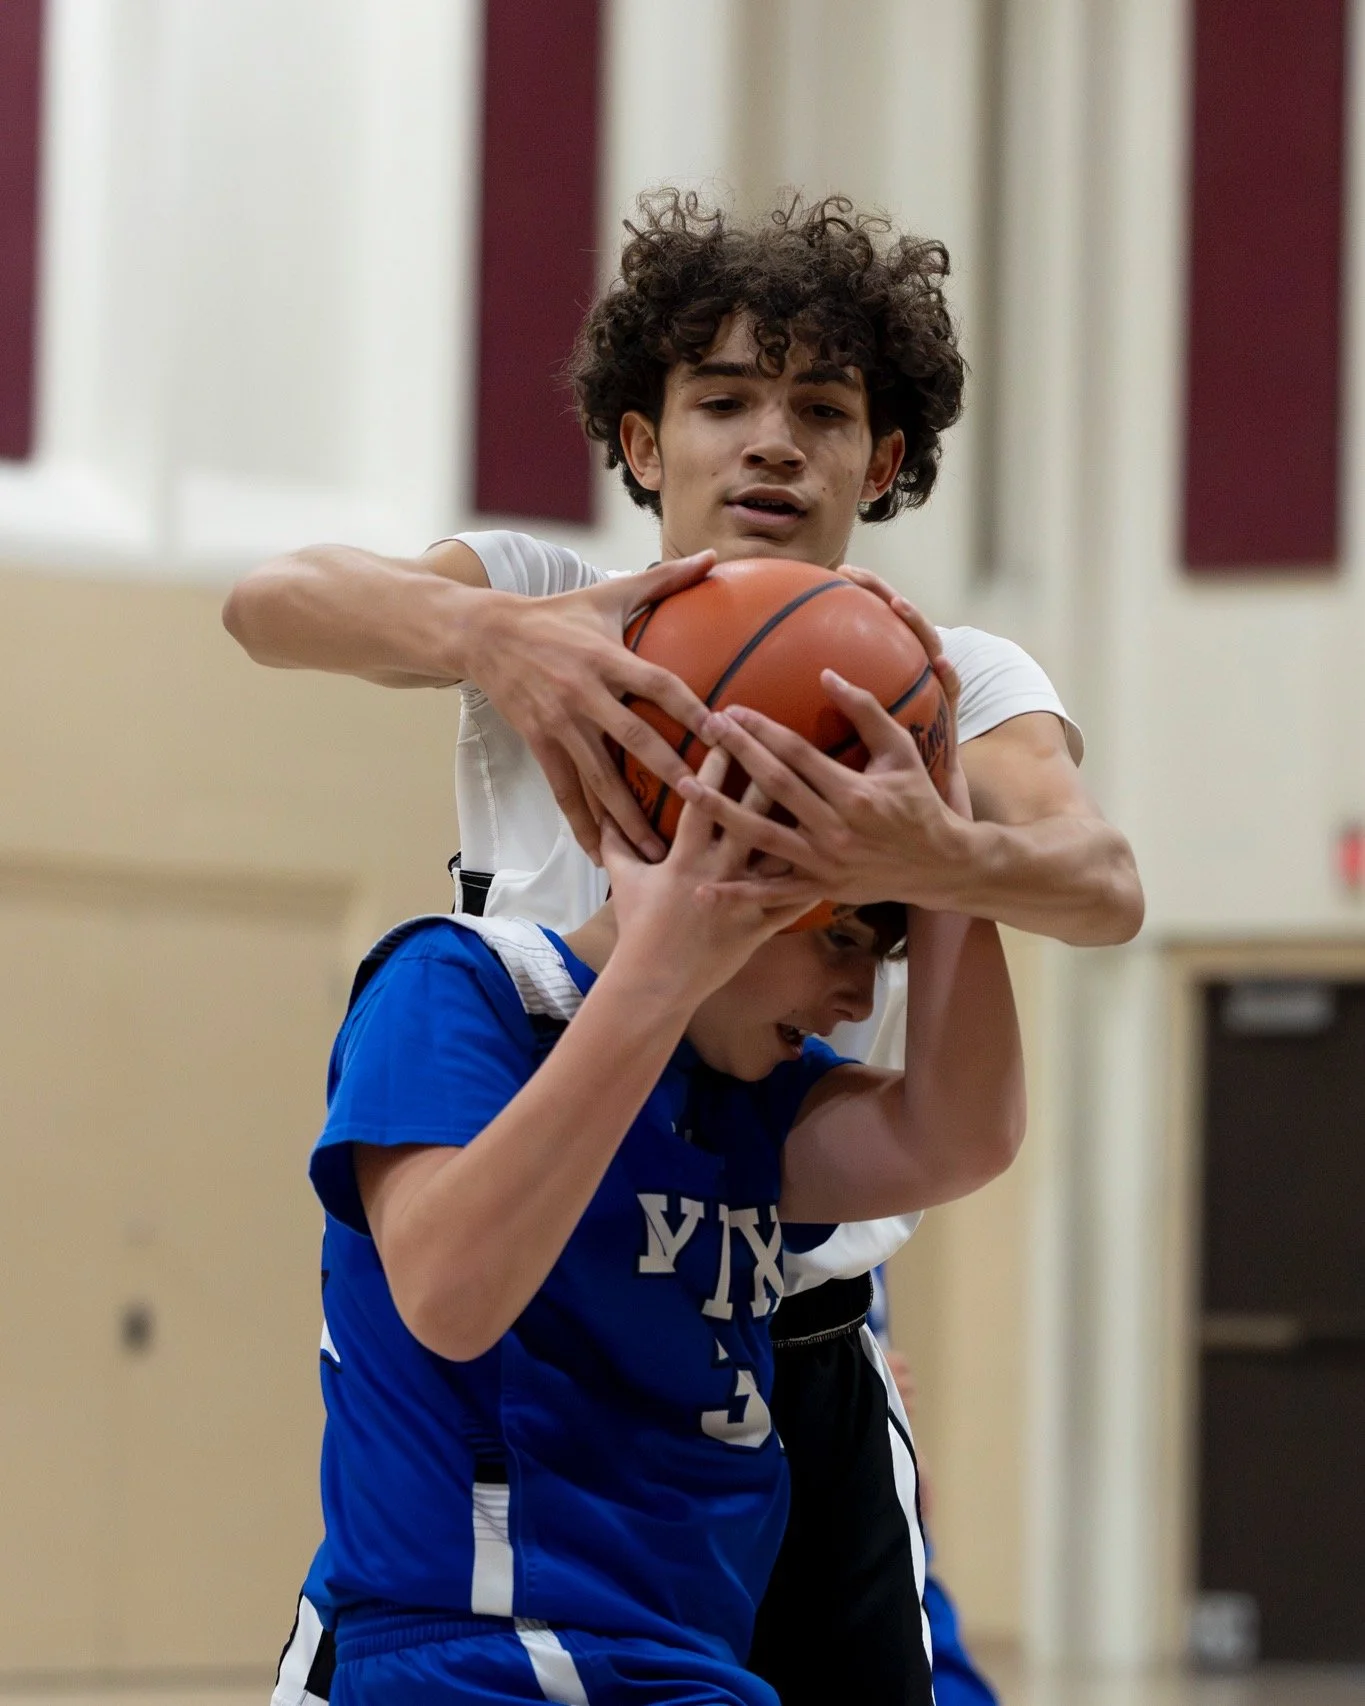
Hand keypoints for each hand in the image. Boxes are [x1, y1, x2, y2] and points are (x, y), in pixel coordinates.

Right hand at [467, 552, 717, 862]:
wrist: (486, 634)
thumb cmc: (558, 614)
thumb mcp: (608, 593)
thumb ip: (664, 581)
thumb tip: (712, 557)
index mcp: (607, 657)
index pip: (657, 683)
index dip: (689, 708)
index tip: (723, 732)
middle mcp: (583, 692)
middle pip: (632, 738)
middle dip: (667, 772)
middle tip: (700, 803)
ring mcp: (559, 723)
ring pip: (598, 778)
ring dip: (628, 817)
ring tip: (656, 852)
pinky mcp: (539, 744)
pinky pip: (565, 791)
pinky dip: (584, 825)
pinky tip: (603, 853)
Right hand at [602, 747, 823, 1000]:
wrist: (656, 982)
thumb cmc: (638, 929)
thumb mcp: (625, 881)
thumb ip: (618, 844)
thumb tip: (605, 813)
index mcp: (684, 857)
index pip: (703, 802)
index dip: (715, 767)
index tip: (727, 731)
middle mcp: (717, 872)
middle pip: (750, 817)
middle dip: (766, 778)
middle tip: (786, 743)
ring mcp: (742, 900)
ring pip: (778, 855)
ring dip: (802, 826)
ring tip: (825, 795)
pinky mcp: (758, 926)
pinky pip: (792, 902)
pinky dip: (815, 882)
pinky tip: (840, 860)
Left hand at [673, 666, 975, 911]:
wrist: (940, 864)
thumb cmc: (918, 801)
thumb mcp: (901, 752)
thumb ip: (866, 711)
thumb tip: (827, 674)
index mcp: (854, 792)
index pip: (796, 754)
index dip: (761, 730)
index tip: (730, 710)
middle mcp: (835, 828)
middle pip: (773, 787)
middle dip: (735, 755)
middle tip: (703, 730)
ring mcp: (825, 862)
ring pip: (762, 836)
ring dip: (721, 812)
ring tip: (684, 788)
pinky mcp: (820, 888)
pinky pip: (773, 893)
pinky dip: (739, 893)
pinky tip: (703, 888)